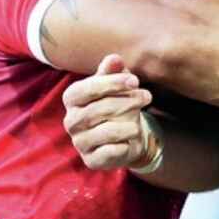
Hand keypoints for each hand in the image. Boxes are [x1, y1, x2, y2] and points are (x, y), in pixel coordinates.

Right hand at [62, 54, 156, 169]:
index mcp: (72, 98)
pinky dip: (125, 144)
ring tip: (140, 120)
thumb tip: (114, 58)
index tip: (135, 80)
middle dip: (127, 101)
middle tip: (147, 97)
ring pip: (106, 132)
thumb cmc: (119, 103)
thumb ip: (113, 71)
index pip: (84, 89)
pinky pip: (110, 152)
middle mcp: (71, 121)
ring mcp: (80, 142)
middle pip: (98, 109)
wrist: (128, 134)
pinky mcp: (91, 160)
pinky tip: (131, 138)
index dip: (111, 84)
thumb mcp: (117, 84)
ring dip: (129, 123)